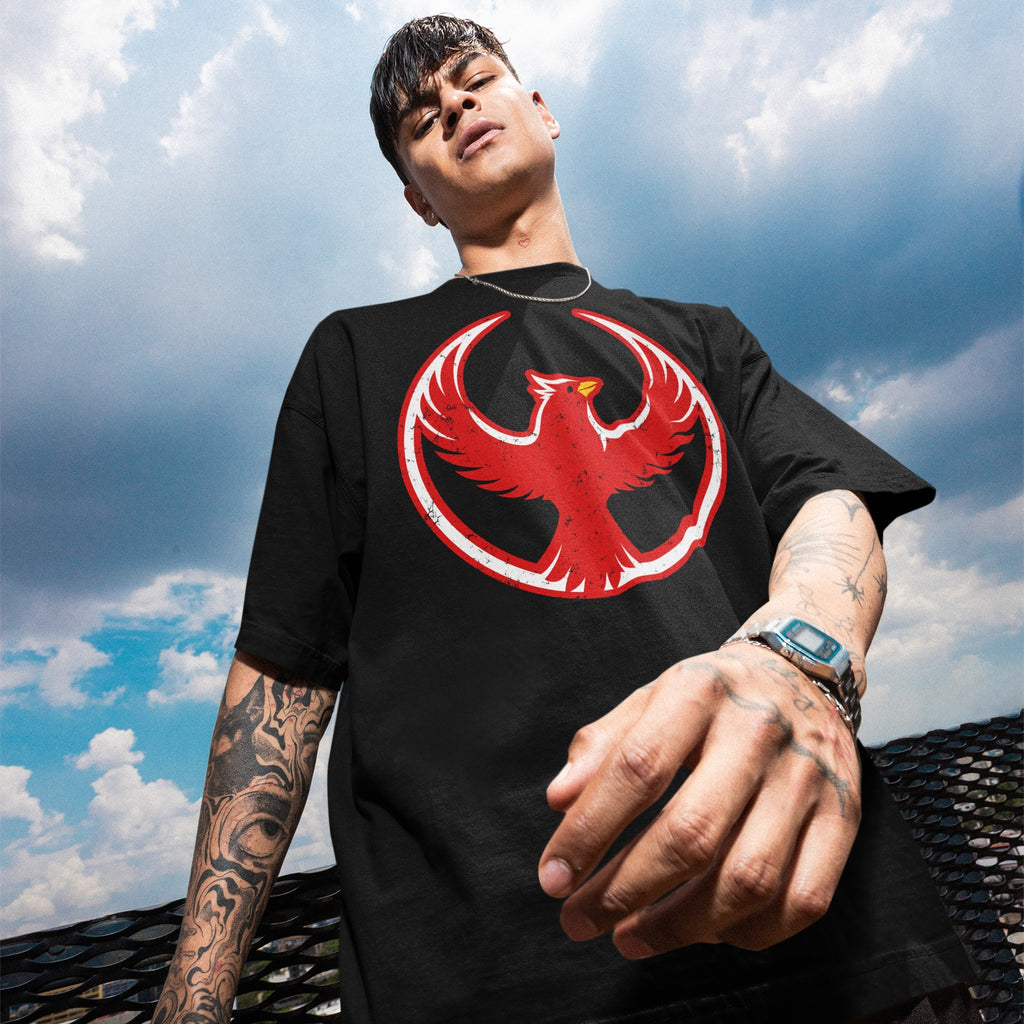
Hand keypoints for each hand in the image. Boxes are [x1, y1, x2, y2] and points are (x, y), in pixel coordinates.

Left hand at [537, 643, 860, 957]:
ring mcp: (808, 779)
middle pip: (692, 834)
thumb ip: (602, 744)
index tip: (554, 876)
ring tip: (630, 936)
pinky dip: (751, 932)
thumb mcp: (650, 696)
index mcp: (699, 694)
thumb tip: (560, 800)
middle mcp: (758, 733)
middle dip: (626, 890)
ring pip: (748, 879)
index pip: (637, 769)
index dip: (589, 830)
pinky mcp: (843, 818)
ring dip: (680, 925)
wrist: (803, 670)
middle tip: (581, 920)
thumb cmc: (713, 696)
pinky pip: (804, 900)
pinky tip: (707, 932)